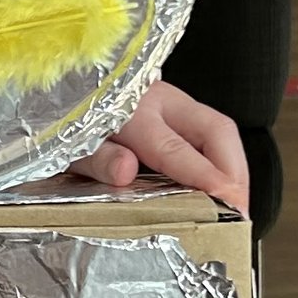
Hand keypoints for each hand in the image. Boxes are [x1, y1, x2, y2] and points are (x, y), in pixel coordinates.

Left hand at [68, 80, 248, 212]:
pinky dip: (221, 163)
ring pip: (217, 130)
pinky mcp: (174, 109)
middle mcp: (157, 101)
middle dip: (235, 172)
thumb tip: (126, 170)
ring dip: (232, 169)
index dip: (205, 177)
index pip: (174, 148)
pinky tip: (220, 189)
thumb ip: (95, 158)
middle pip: (215, 130)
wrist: (56, 86)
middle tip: (241, 212)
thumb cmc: (62, 121)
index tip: (227, 202)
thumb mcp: (66, 146)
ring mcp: (170, 102)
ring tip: (236, 206)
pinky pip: (207, 134)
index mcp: (128, 111)